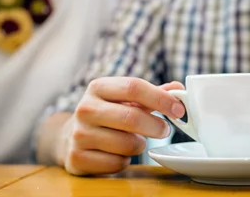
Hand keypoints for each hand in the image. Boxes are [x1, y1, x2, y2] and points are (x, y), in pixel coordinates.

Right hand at [59, 77, 184, 175]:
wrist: (70, 136)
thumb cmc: (106, 114)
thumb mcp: (124, 99)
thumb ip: (151, 94)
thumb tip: (178, 89)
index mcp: (98, 87)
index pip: (134, 87)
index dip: (160, 98)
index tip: (179, 110)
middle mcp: (85, 109)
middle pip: (132, 117)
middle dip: (156, 126)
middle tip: (164, 130)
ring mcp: (79, 134)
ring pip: (127, 144)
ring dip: (139, 145)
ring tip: (133, 141)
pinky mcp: (77, 158)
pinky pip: (116, 163)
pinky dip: (124, 161)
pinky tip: (117, 154)